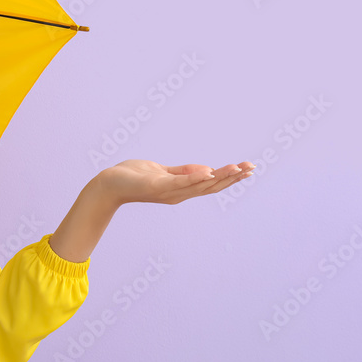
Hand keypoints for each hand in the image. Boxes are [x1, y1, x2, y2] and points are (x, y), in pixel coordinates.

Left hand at [98, 160, 255, 206]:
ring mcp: (169, 192)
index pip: (212, 184)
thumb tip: (206, 170)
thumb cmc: (134, 177)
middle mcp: (179, 194)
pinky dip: (195, 177)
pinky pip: (179, 182)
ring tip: (238, 167)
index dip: (231, 177)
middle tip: (252, 167)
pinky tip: (209, 171)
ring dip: (220, 176)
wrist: (109, 185)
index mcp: (182, 189)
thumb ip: (183, 172)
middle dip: (233, 177)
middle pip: (212, 185)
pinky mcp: (157, 186)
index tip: (248, 169)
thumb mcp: (163, 172)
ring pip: (200, 184)